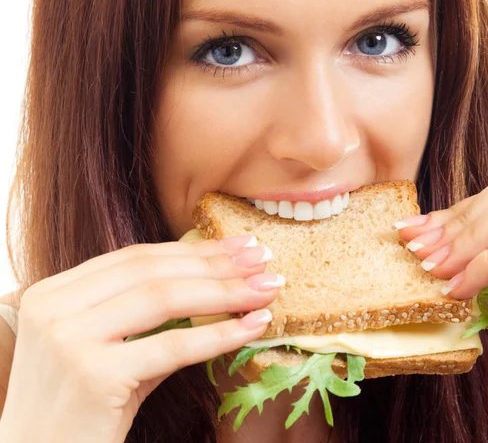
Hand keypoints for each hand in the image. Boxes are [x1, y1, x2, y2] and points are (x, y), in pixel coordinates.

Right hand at [0, 236, 281, 442]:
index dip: (193, 249)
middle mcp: (54, 307)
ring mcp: (68, 339)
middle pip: (153, 271)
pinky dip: (220, 334)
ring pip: (164, 299)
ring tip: (267, 288)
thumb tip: (219, 281)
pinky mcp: (92, 376)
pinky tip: (254, 325)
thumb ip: (148, 313)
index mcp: (54, 292)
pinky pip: (172, 346)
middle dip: (216, 263)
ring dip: (225, 291)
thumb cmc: (79, 409)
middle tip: (263, 260)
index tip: (239, 245)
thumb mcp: (107, 347)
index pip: (137, 258)